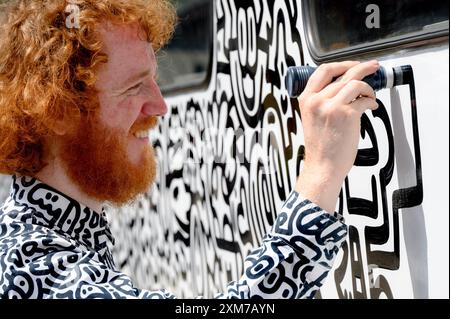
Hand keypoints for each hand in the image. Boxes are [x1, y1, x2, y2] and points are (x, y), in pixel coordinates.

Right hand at [295, 60, 379, 212]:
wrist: (323, 166)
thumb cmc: (320, 147)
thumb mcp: (312, 118)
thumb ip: (321, 101)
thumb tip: (343, 88)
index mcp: (307, 99)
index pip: (323, 71)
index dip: (342, 64)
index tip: (352, 65)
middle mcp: (317, 100)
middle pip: (342, 73)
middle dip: (362, 67)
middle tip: (372, 67)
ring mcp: (331, 106)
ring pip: (356, 83)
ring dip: (368, 88)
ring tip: (371, 95)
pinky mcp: (346, 114)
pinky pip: (365, 99)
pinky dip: (372, 101)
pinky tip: (372, 106)